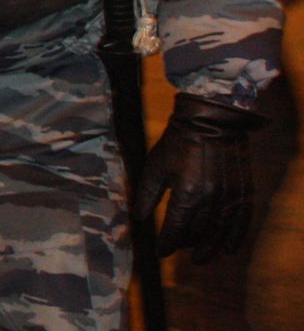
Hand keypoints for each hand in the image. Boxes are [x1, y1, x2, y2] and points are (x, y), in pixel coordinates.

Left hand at [137, 92, 262, 260]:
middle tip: (181, 253)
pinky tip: (229, 249)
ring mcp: (230, 197)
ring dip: (210, 247)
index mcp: (186, 193)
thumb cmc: (178, 143)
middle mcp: (210, 200)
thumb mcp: (156, 166)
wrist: (211, 122)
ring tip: (201, 258)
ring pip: (220, 232)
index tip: (160, 252)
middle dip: (187, 245)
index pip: (176, 228)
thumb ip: (146, 194)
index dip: (167, 243)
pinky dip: (235, 238)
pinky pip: (242, 223)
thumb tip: (138, 219)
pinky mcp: (244, 193)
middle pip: (199, 233)